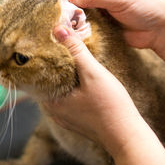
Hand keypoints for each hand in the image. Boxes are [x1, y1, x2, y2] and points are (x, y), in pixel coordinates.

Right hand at [43, 0, 164, 48]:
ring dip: (69, 23)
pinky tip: (67, 39)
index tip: (42, 0)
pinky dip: (79, 34)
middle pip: (75, 2)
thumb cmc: (146, 4)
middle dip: (61, 10)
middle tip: (43, 19)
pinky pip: (88, 30)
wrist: (164, 27)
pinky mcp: (105, 29)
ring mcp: (103, 13)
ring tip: (51, 30)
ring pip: (80, 18)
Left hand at [43, 24, 143, 155]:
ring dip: (64, 75)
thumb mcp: (93, 73)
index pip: (37, 75)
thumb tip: (59, 29)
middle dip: (54, 64)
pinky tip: (81, 77)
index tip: (45, 42)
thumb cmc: (110, 106)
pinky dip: (72, 86)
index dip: (41, 57)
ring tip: (70, 56)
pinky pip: (69, 99)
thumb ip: (76, 51)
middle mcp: (54, 112)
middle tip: (59, 44)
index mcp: (51, 101)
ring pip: (60, 90)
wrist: (127, 135)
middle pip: (48, 82)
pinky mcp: (77, 120)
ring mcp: (66, 118)